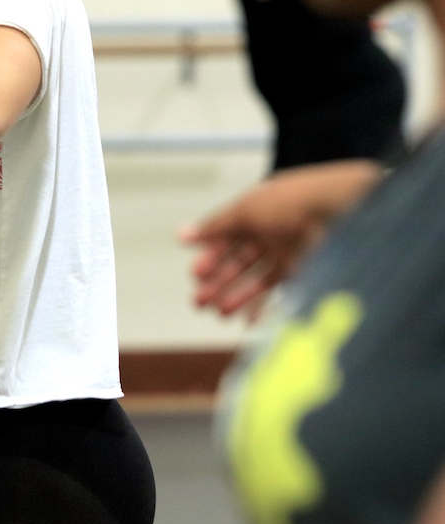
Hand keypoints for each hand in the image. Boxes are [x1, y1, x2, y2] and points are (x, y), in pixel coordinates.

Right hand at [181, 160, 381, 316]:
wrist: (342, 213)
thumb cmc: (293, 203)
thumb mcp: (245, 211)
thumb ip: (214, 227)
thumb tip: (181, 235)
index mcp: (254, 214)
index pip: (224, 239)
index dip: (209, 256)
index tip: (196, 273)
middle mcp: (270, 235)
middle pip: (237, 263)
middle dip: (216, 282)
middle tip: (199, 301)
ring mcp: (288, 255)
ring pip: (255, 280)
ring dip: (235, 296)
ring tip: (218, 313)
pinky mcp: (305, 273)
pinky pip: (280, 294)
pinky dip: (264, 308)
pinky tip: (248, 320)